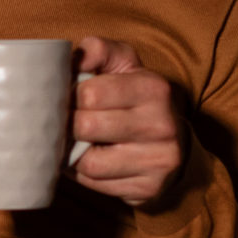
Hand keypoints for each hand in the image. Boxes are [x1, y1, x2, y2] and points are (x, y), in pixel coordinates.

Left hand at [71, 36, 187, 205]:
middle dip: (68, 126)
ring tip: (74, 142)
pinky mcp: (149, 188)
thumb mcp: (123, 64)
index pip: (90, 94)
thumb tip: (72, 58)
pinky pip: (97, 185)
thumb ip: (97, 50)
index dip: (68, 97)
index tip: (67, 98)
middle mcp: (162, 124)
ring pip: (89, 163)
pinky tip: (87, 159)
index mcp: (153, 87)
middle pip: (86, 128)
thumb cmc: (135, 97)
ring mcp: (158, 160)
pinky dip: (83, 174)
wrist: (174, 141)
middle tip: (64, 122)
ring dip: (72, 154)